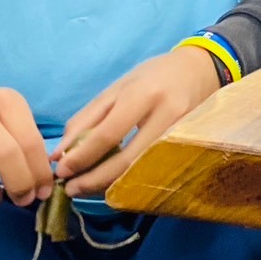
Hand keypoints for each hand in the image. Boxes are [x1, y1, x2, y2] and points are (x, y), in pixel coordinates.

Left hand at [55, 46, 220, 197]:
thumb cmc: (154, 76)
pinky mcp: (187, 146)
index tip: (61, 171)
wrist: (202, 69)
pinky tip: (112, 182)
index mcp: (143, 95)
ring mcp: (181, 133)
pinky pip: (153, 170)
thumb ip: (87, 120)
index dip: (82, 157)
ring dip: (109, 184)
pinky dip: (128, 180)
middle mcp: (166, 115)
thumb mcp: (117, 88)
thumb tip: (59, 155)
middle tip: (71, 189)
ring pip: (141, 170)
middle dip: (94, 180)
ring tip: (86, 188)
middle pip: (127, 160)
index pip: (108, 134)